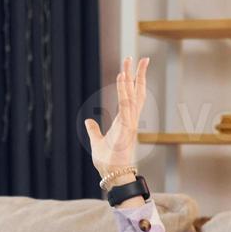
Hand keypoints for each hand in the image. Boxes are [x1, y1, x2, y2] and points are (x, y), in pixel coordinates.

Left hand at [84, 57, 148, 180]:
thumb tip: (89, 121)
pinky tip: (123, 79)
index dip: (134, 82)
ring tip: (130, 62)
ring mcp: (130, 123)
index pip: (132, 97)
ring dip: (131, 78)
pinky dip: (125, 92)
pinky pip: (125, 106)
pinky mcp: (126, 128)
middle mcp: (130, 120)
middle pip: (137, 92)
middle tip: (141, 57)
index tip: (135, 67)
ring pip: (132, 96)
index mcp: (125, 121)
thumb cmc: (107, 161)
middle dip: (139, 74)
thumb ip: (94, 130)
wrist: (111, 174)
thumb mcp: (97, 142)